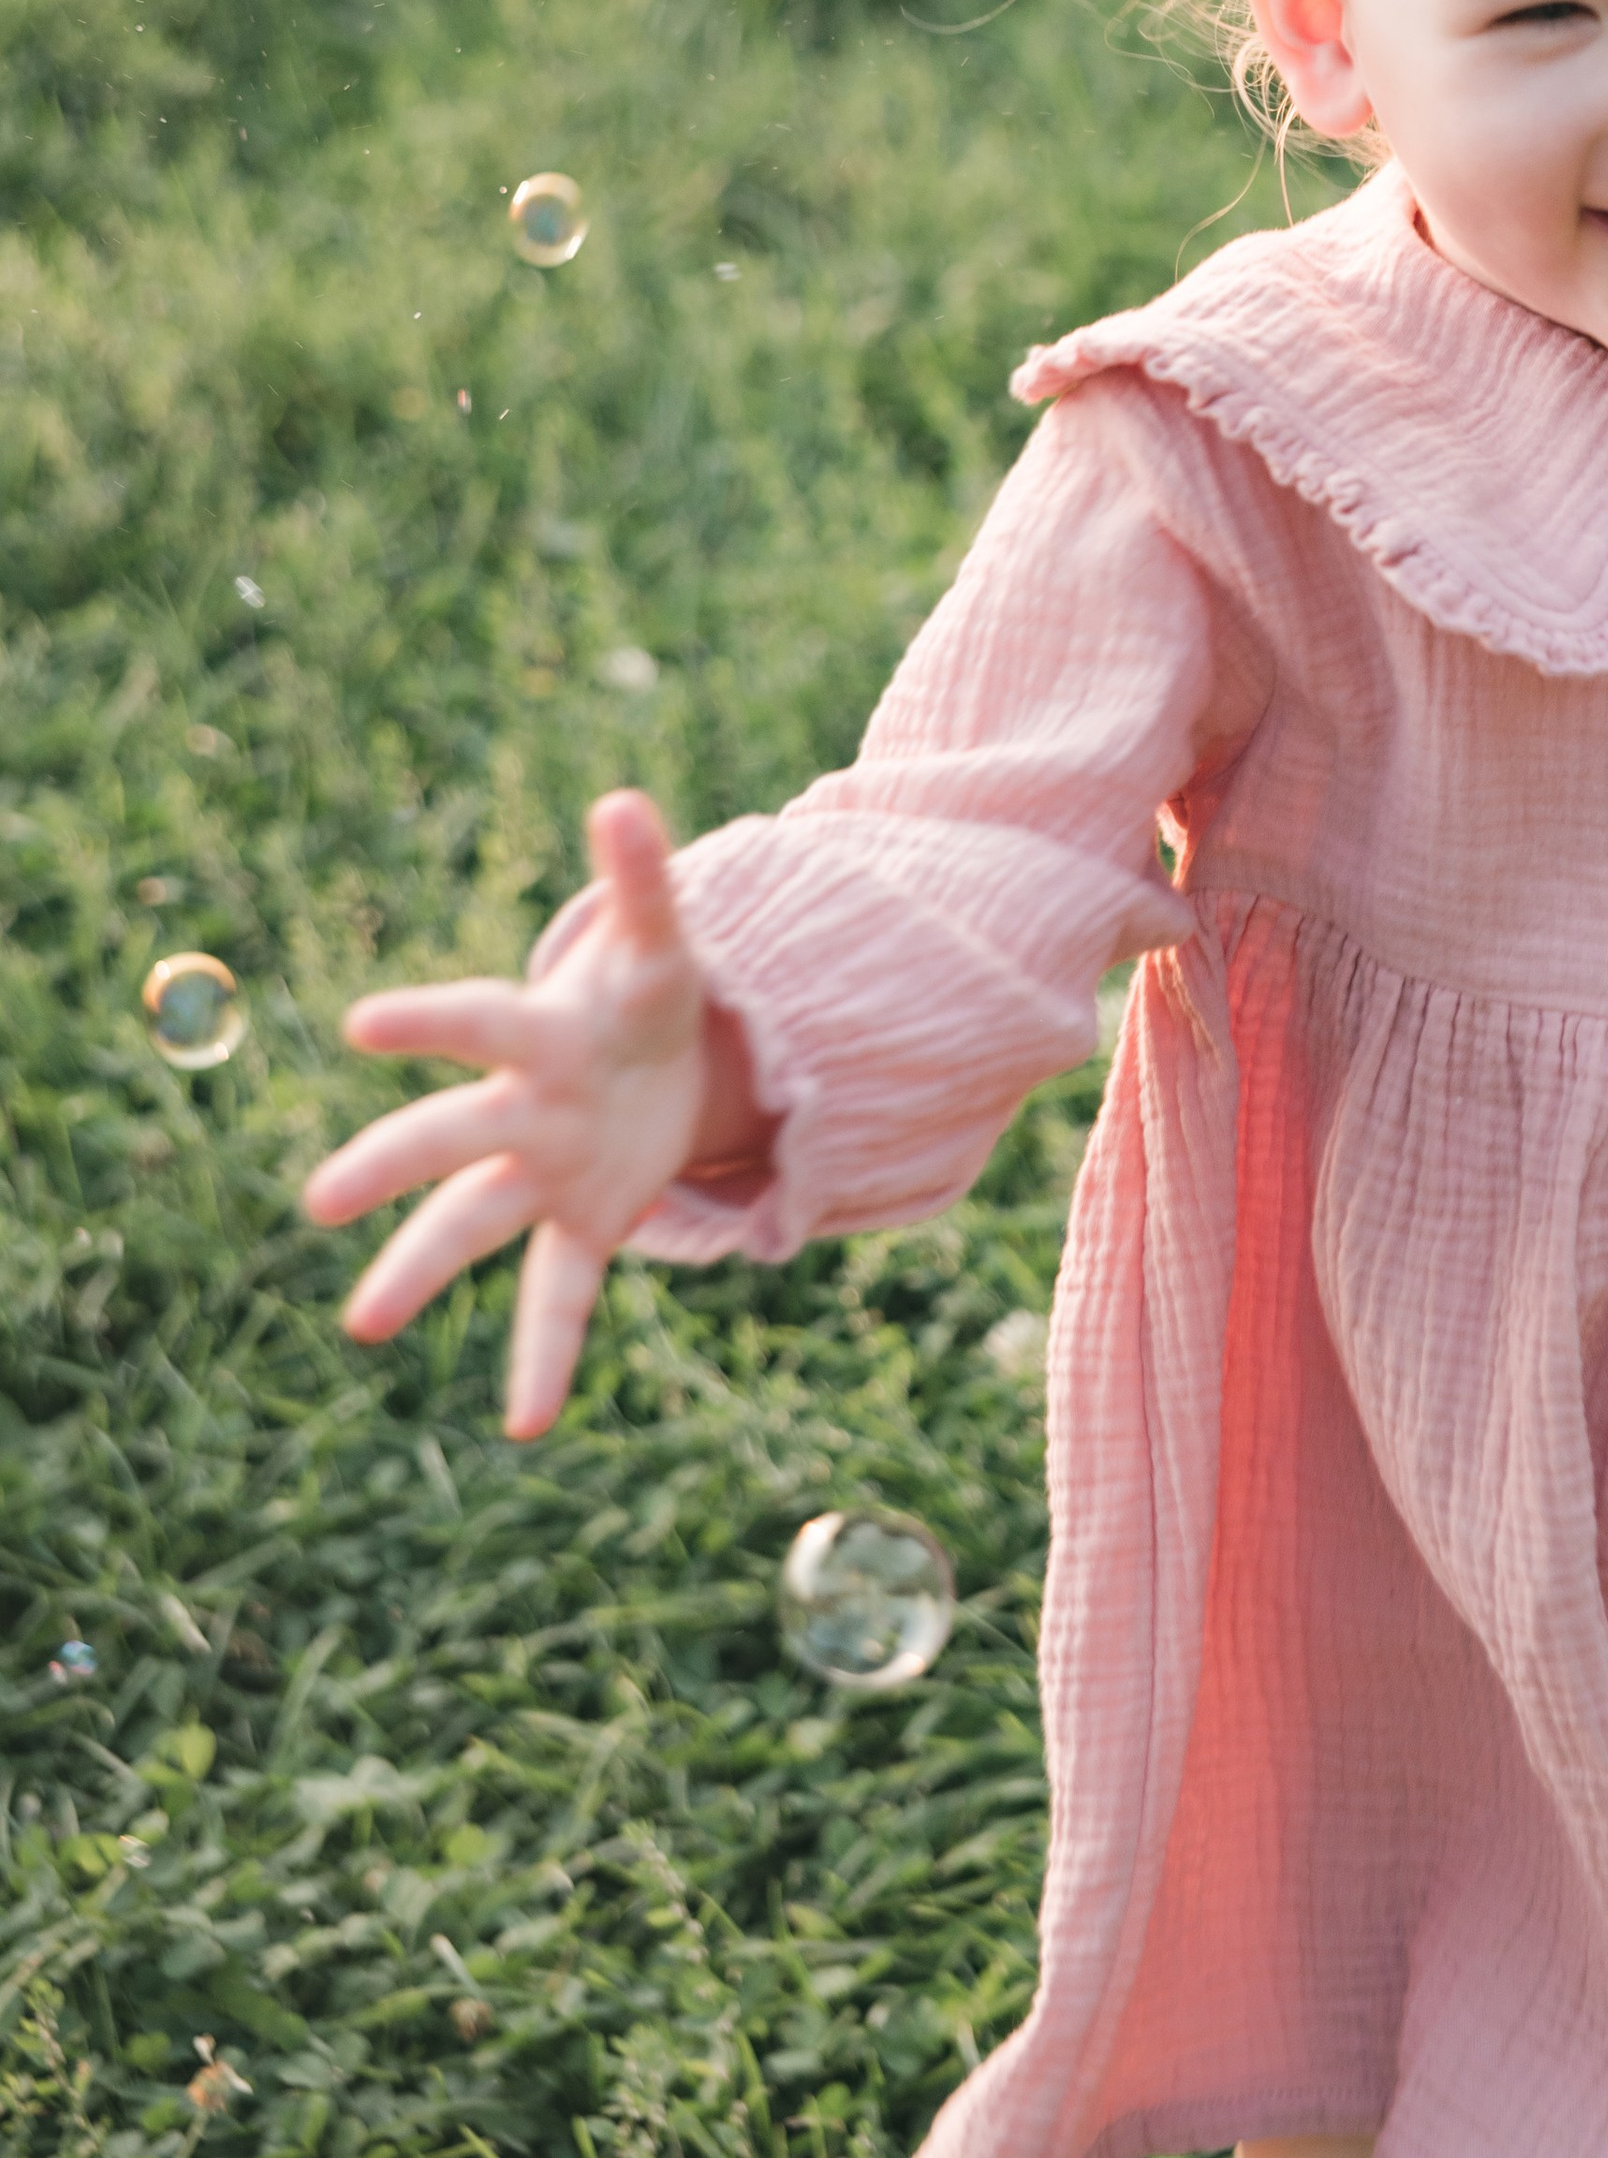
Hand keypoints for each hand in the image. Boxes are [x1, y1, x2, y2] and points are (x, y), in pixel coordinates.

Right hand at [304, 790, 715, 1438]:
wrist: (668, 1062)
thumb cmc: (644, 992)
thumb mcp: (660, 941)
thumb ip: (641, 879)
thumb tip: (623, 800)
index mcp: (539, 1034)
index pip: (478, 1022)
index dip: (427, 1020)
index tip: (362, 1026)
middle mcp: (524, 1110)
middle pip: (451, 1137)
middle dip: (392, 1164)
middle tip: (322, 1202)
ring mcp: (545, 1175)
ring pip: (471, 1224)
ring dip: (419, 1271)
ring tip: (362, 1326)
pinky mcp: (584, 1225)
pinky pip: (557, 1296)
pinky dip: (545, 1356)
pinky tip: (525, 1423)